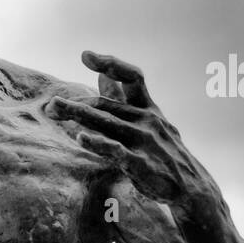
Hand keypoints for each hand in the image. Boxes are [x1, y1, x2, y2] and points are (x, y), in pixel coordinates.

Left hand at [45, 50, 210, 204]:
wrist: (191, 186)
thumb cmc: (163, 152)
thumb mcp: (148, 121)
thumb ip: (123, 98)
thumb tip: (101, 74)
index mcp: (149, 108)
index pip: (132, 77)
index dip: (111, 64)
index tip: (85, 56)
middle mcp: (147, 120)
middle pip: (107, 104)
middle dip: (77, 103)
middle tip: (52, 106)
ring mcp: (144, 141)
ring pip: (106, 122)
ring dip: (78, 114)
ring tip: (54, 109)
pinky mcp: (141, 163)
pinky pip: (116, 150)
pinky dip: (98, 143)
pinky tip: (80, 138)